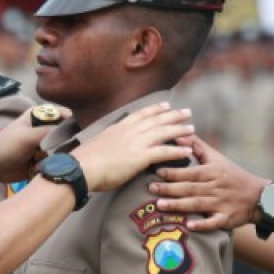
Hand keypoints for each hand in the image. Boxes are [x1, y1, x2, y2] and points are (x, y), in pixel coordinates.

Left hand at [0, 106, 72, 183]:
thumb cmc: (6, 146)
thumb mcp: (28, 136)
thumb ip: (50, 132)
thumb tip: (74, 132)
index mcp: (40, 115)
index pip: (65, 115)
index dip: (73, 123)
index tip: (77, 135)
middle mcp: (45, 127)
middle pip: (67, 133)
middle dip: (66, 143)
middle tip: (60, 152)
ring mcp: (46, 144)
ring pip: (64, 149)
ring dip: (59, 156)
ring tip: (48, 161)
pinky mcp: (44, 158)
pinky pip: (57, 161)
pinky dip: (54, 165)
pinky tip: (46, 167)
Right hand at [71, 103, 193, 191]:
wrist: (80, 168)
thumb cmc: (84, 162)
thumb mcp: (97, 144)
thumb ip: (109, 142)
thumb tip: (110, 146)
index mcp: (118, 127)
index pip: (141, 114)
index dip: (155, 109)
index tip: (166, 105)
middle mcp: (129, 131)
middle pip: (156, 120)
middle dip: (173, 115)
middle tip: (187, 112)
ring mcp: (136, 143)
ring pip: (163, 132)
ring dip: (179, 130)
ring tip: (192, 128)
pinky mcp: (140, 157)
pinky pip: (164, 152)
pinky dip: (177, 150)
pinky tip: (188, 151)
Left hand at [149, 136, 265, 231]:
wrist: (258, 196)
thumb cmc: (232, 175)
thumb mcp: (217, 158)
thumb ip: (197, 146)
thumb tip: (178, 134)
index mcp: (214, 172)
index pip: (191, 172)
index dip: (174, 172)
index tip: (157, 171)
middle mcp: (217, 187)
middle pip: (191, 188)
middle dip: (170, 189)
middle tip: (151, 188)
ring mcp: (222, 203)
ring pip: (198, 204)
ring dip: (179, 205)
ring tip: (160, 205)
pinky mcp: (227, 218)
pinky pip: (214, 222)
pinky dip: (202, 224)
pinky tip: (189, 225)